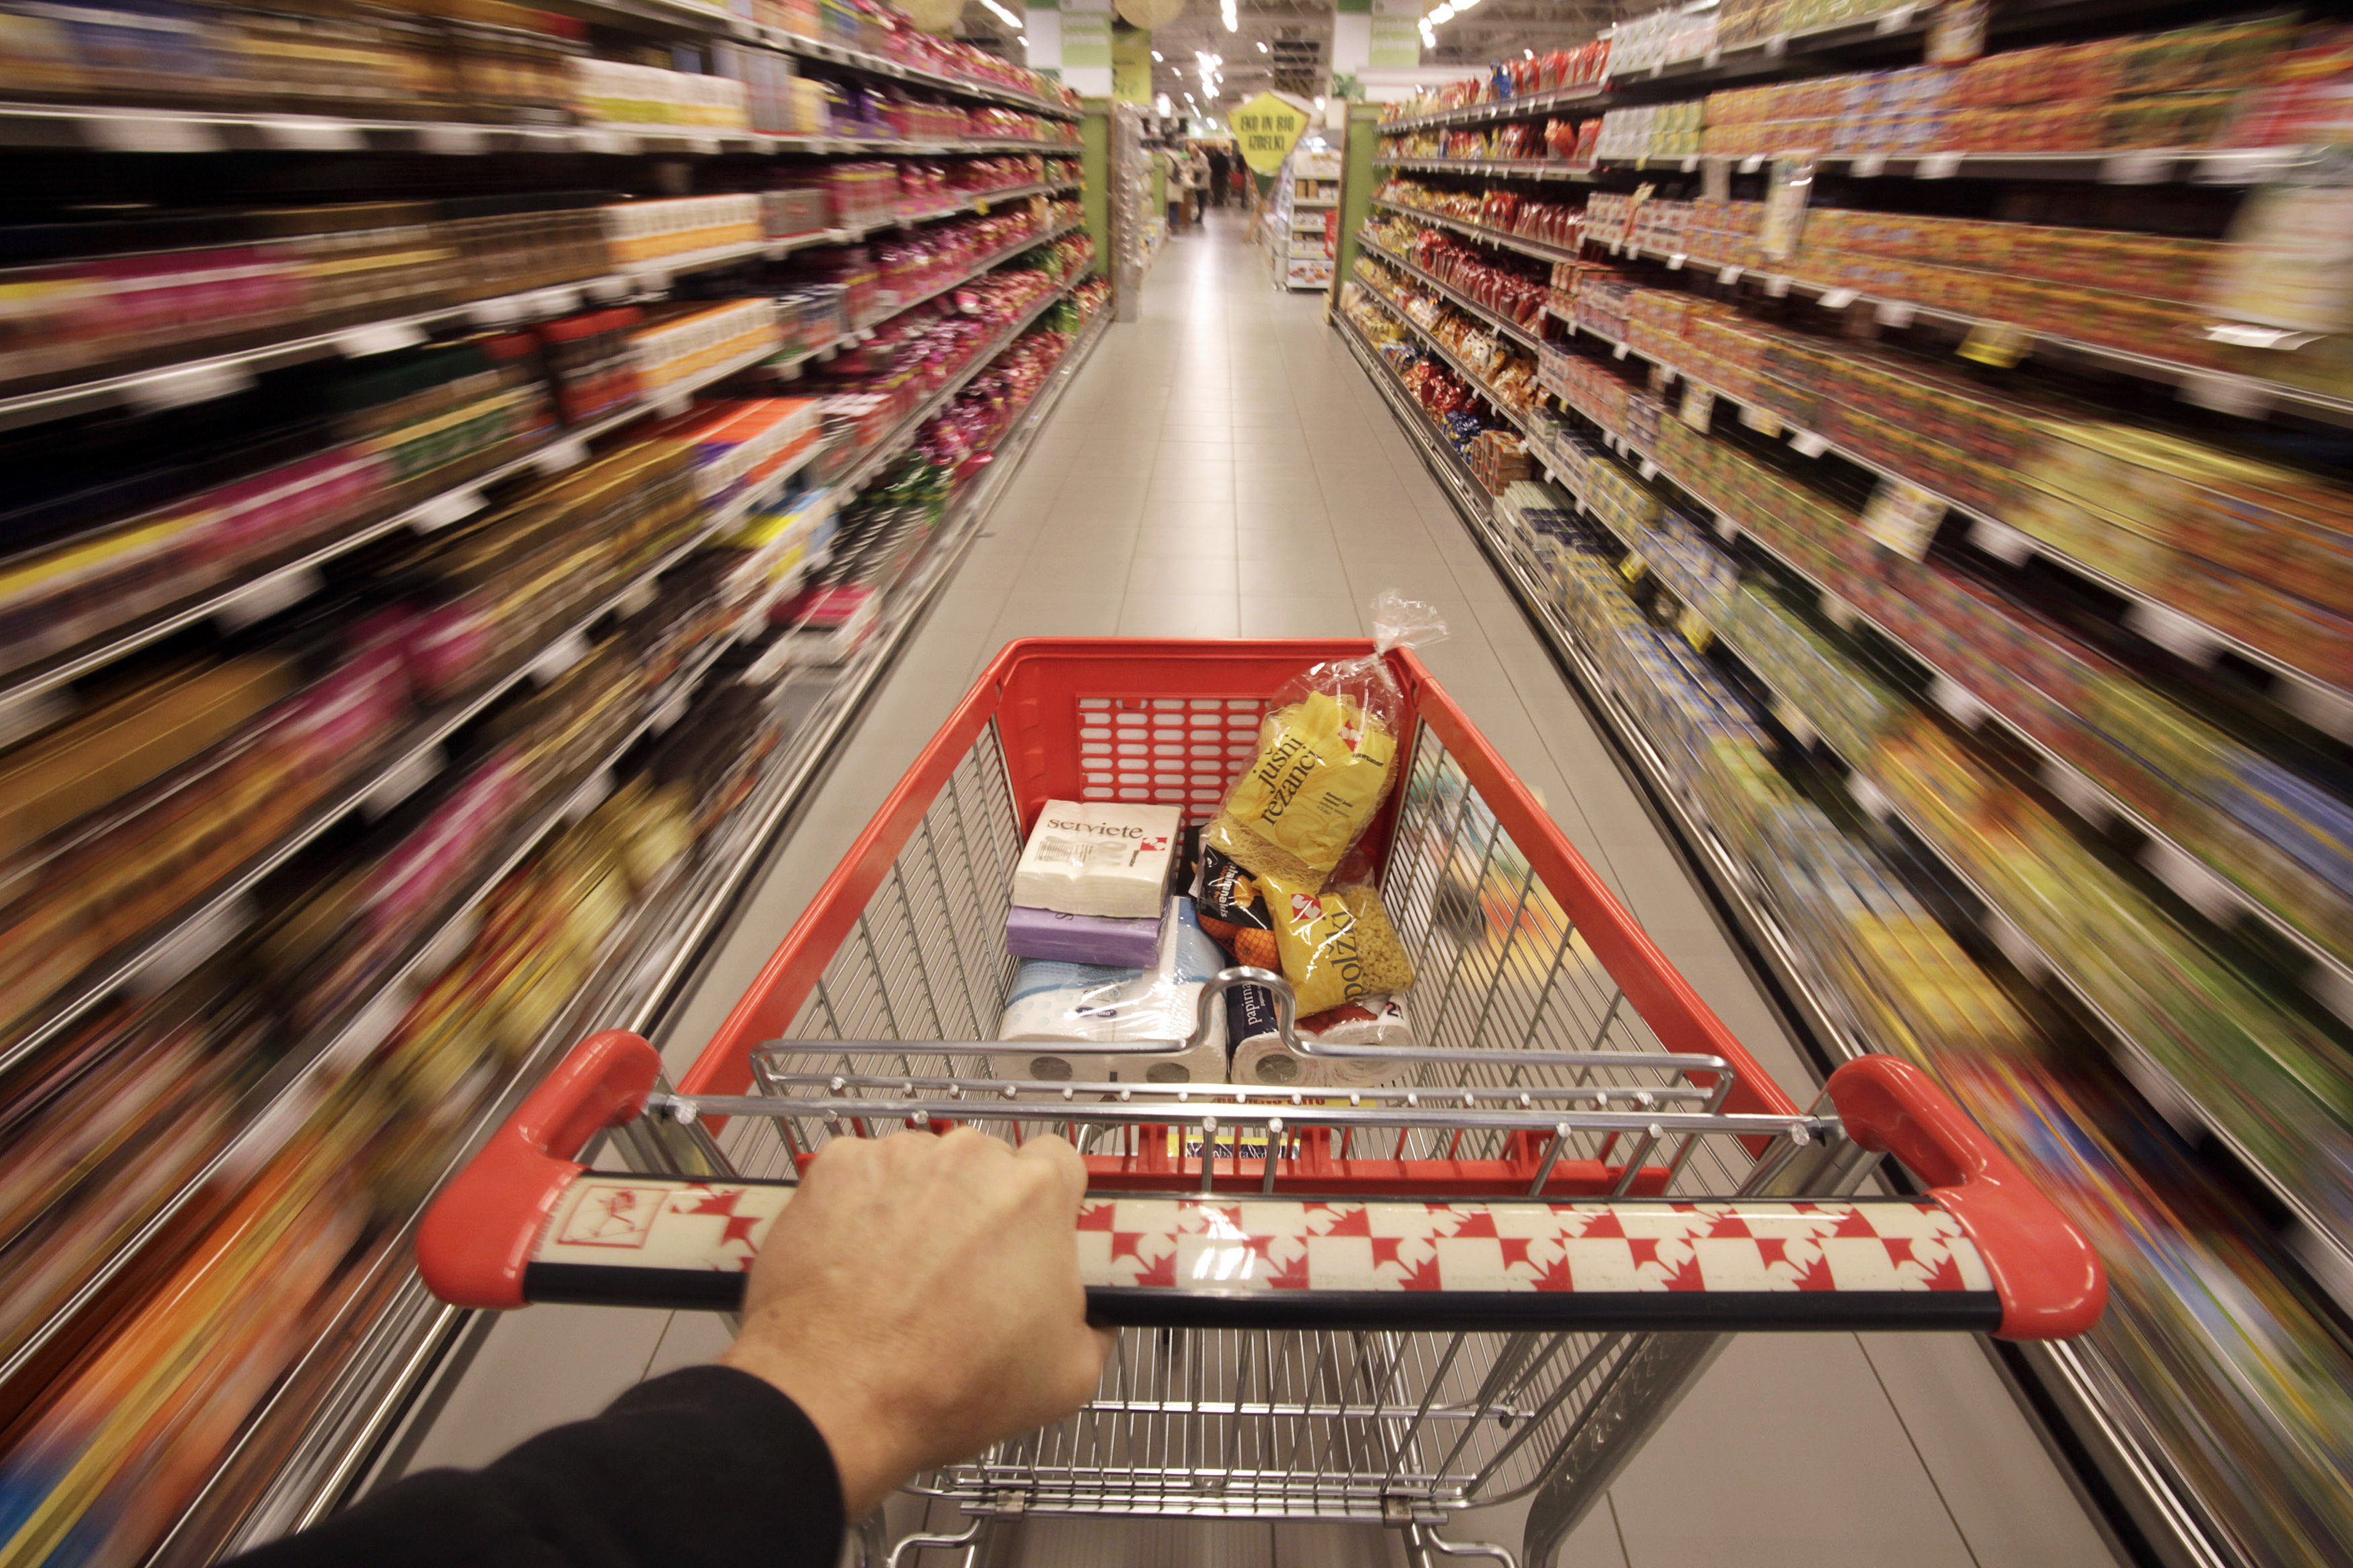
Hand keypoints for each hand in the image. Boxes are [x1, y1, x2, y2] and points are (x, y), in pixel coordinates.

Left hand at [719, 1129, 1112, 1518]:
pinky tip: (856, 1261)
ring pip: (922, 1168)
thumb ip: (1095, 1325)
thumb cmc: (949, 1387)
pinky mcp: (834, 1169)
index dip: (1049, 1202)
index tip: (1034, 1237)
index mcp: (1036, 1192)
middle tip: (964, 1271)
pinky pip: (861, 1176)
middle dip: (981, 1207)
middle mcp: (968, 1157)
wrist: (836, 1398)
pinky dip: (860, 1208)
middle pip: (987, 1165)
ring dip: (920, 1205)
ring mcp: (897, 1157)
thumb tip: (1091, 1315)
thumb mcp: (1068, 1377)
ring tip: (900, 1274)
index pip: (1060, 1162)